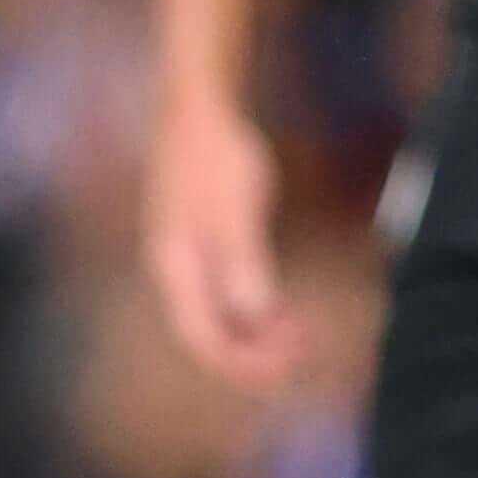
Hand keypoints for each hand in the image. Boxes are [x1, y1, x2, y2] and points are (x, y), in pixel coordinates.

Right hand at [139, 93, 296, 387]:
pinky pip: (222, 295)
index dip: (242, 365)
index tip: (285, 370)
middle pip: (208, 336)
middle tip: (303, 354)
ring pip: (217, 318)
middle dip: (254, 355)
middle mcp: (174, 272)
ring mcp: (184, 260)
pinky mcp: (198, 245)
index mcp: (176, 268)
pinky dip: (253, 310)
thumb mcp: (236, 207)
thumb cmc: (217, 153)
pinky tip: (282, 308)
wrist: (197, 107)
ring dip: (256, 334)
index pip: (202, 339)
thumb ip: (244, 262)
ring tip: (300, 334)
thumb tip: (254, 316)